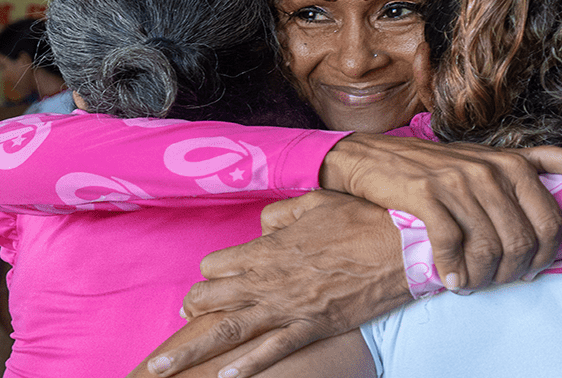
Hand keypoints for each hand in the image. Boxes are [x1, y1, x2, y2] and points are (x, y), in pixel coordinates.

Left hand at [146, 191, 409, 377]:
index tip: (215, 276)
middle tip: (184, 318)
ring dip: (190, 350)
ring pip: (229, 330)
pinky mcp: (312, 326)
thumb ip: (281, 213)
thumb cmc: (361, 219)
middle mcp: (270, 279)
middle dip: (193, 308)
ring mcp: (289, 306)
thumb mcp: (316, 201)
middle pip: (212, 298)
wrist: (401, 248)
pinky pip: (272, 351)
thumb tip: (263, 224)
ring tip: (160, 368)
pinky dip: (247, 367)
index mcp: (269, 247)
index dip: (213, 271)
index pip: (217, 264)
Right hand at [320, 133, 561, 288]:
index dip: (543, 256)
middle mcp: (490, 170)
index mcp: (513, 164)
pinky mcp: (425, 194)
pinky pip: (451, 244)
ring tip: (470, 282)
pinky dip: (452, 269)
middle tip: (493, 281)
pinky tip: (449, 278)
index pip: (550, 223)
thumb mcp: (493, 157)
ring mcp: (457, 181)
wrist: (375, 157)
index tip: (526, 269)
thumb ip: (543, 161)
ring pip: (487, 247)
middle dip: (510, 272)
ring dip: (480, 277)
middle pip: (520, 242)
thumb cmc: (439, 165)